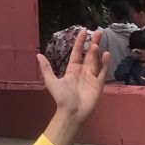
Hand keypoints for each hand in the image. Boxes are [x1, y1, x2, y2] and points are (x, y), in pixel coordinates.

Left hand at [37, 28, 109, 144]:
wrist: (71, 112)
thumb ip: (46, 68)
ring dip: (97, 52)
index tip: (84, 32)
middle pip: (89, 54)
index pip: (78, 53)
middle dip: (94, 42)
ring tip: (98, 43)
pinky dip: (105, 63)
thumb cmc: (61, 98)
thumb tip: (38, 55)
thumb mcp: (51, 81)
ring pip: (96, 61)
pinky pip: (102, 72)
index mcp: (72, 70)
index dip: (80, 42)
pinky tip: (106, 54)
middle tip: (98, 32)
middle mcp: (83, 71)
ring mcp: (92, 77)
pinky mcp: (98, 84)